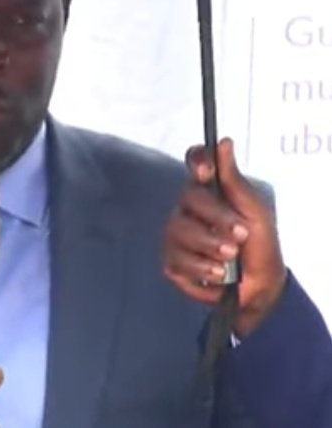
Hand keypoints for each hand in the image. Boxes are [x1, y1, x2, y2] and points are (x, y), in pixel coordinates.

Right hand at [162, 138, 286, 336]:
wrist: (259, 288)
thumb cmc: (260, 246)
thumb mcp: (255, 212)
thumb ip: (235, 180)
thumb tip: (224, 143)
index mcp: (210, 191)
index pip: (194, 162)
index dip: (196, 161)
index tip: (205, 172)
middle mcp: (188, 209)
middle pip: (188, 198)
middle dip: (217, 218)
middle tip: (240, 235)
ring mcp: (176, 235)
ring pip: (179, 231)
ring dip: (210, 246)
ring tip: (230, 258)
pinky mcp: (172, 261)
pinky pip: (176, 259)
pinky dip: (201, 268)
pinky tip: (217, 273)